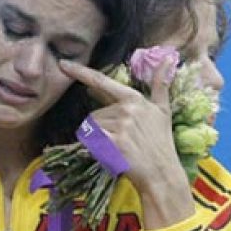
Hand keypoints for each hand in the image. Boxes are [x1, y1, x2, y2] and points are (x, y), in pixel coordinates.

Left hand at [58, 59, 193, 228]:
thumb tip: (168, 58)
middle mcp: (126, 110)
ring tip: (119, 146)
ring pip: (92, 127)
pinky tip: (112, 153)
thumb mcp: (163, 110)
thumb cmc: (161, 141)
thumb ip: (160, 83)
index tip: (62, 64)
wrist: (162, 172)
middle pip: (95, 114)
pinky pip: (92, 140)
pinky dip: (97, 147)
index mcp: (134, 99)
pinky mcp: (113, 144)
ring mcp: (120, 127)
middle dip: (102, 126)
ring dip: (99, 138)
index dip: (80, 72)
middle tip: (123, 139)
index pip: (101, 81)